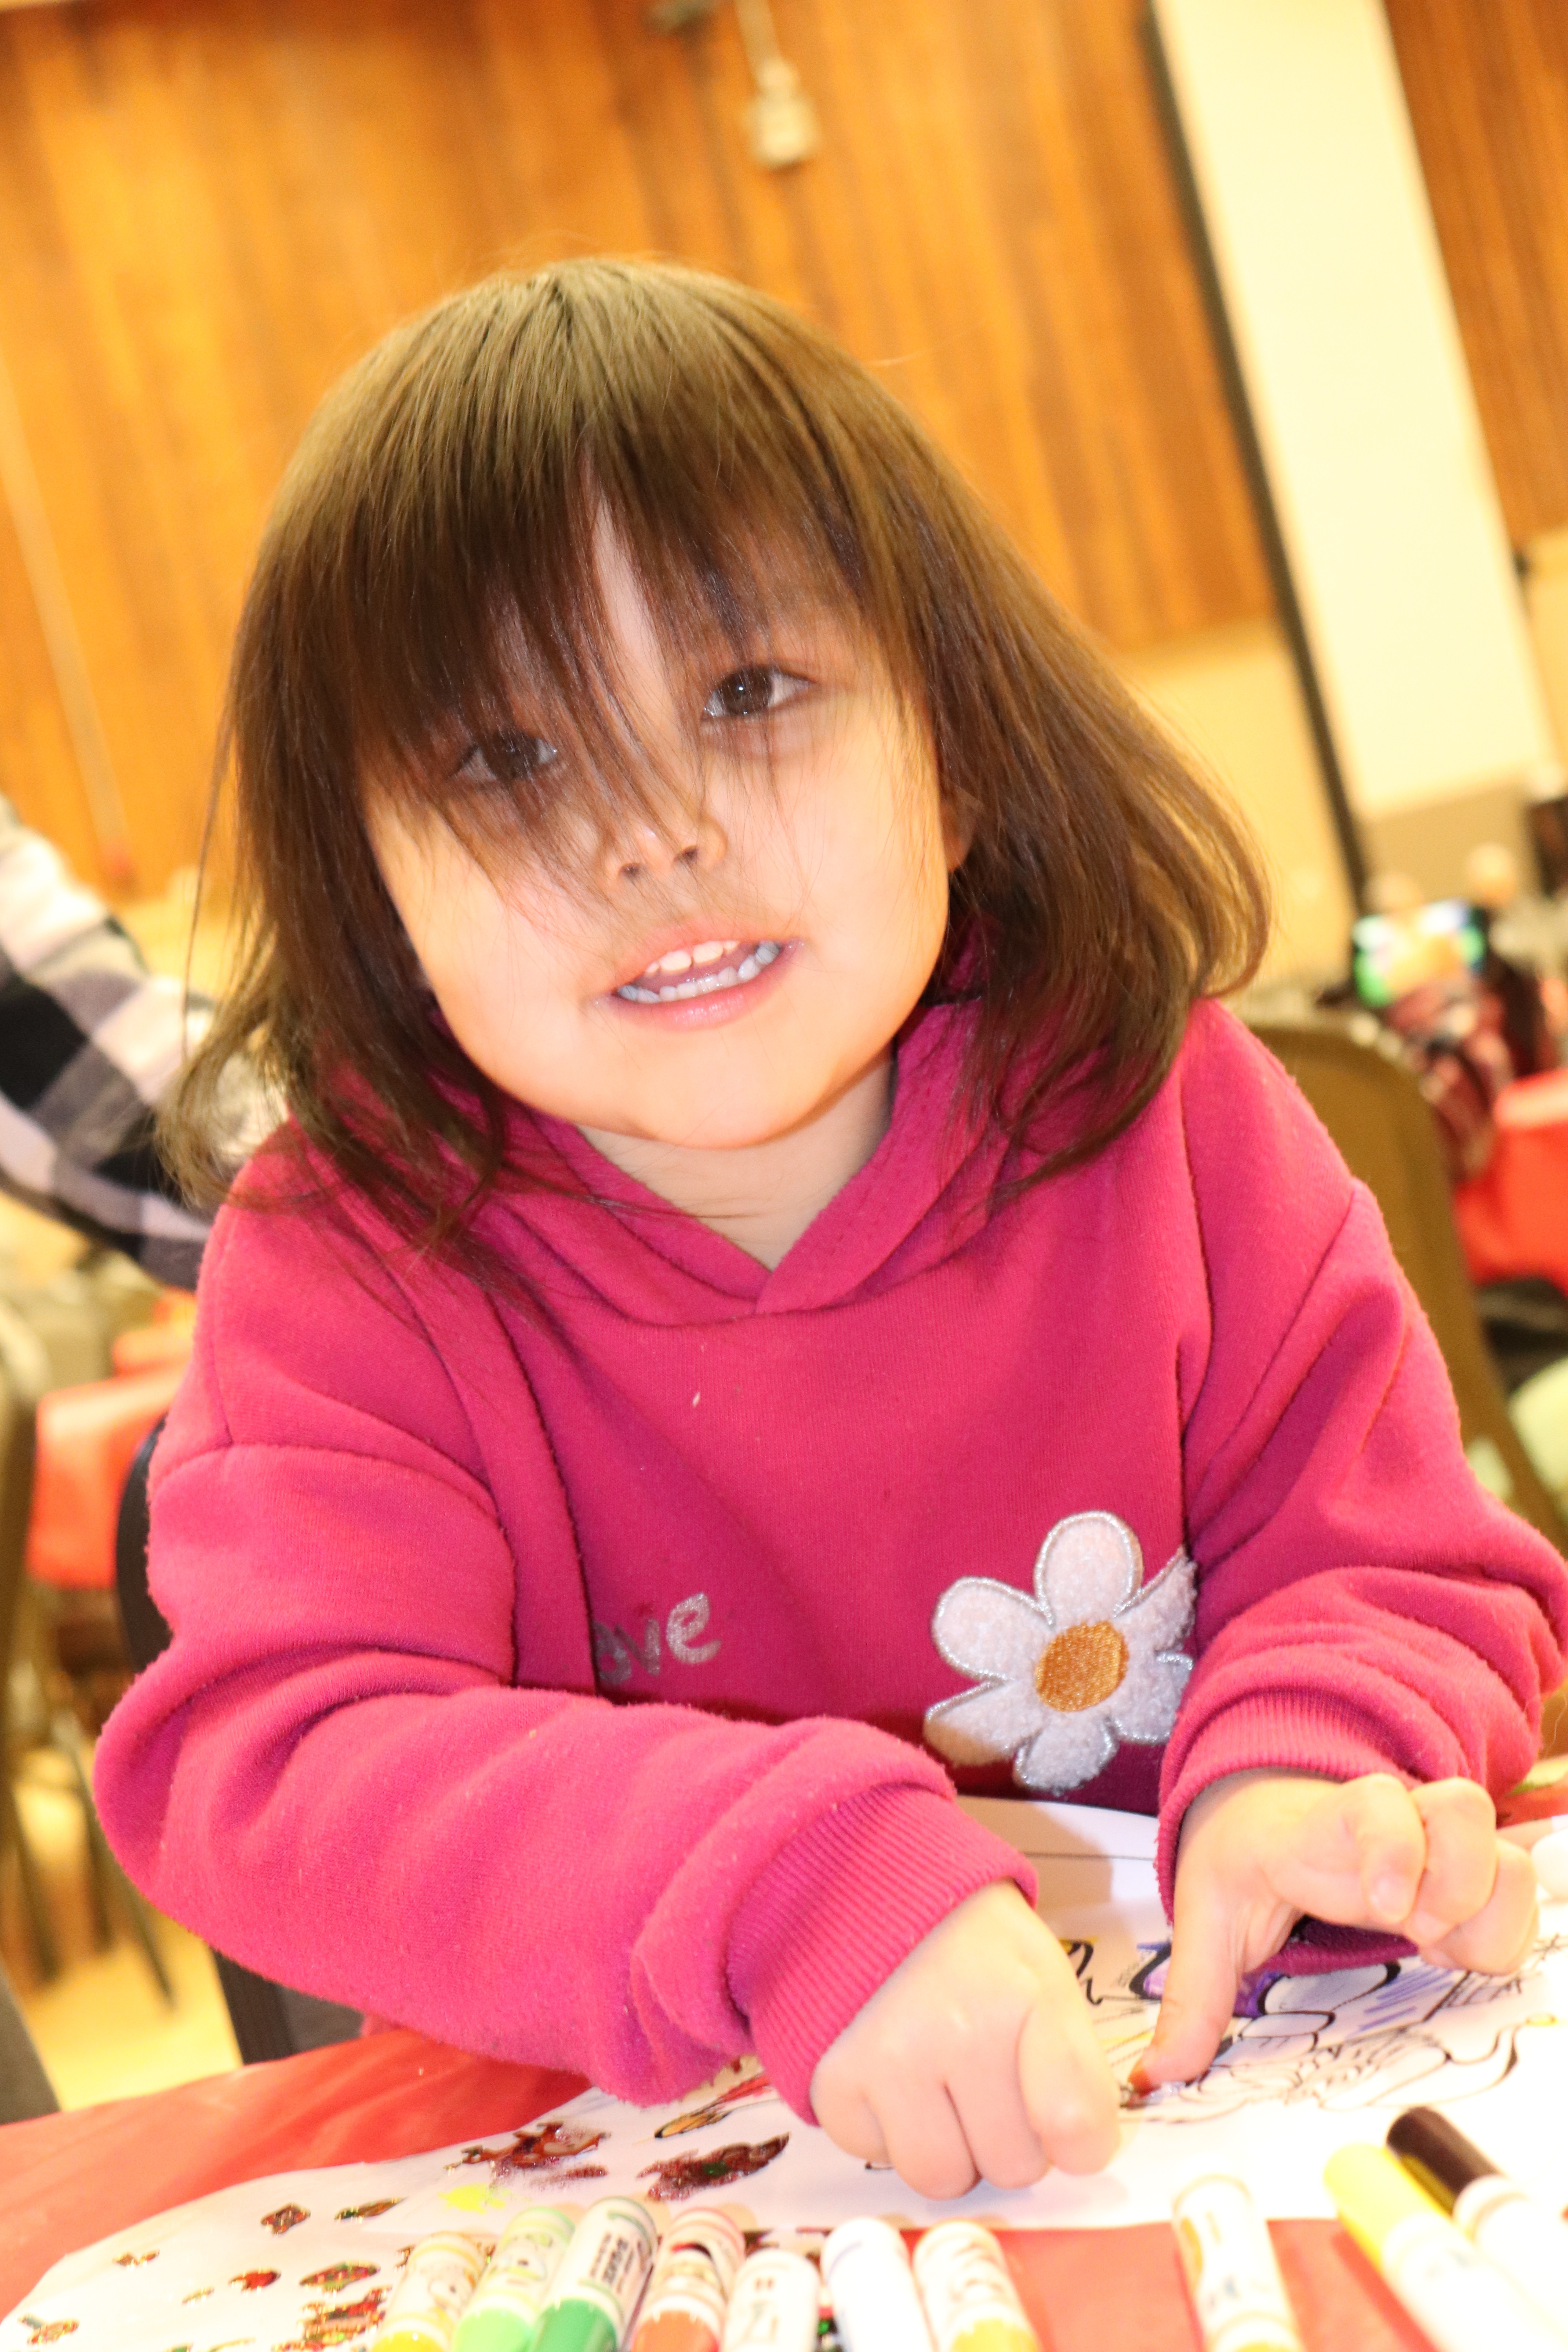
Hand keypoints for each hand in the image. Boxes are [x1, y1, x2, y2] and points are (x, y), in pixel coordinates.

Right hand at [808, 1882, 1120, 2197]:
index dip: (1079, 2143)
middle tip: (988, 2081)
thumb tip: (1081, 2154)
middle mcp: (958, 2029)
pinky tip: (891, 2076)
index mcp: (1025, 1997)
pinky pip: (876, 2158)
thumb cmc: (973, 1946)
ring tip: (939, 2084)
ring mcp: (890, 2057)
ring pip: (942, 2179)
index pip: (1078, 2128)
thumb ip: (1076, 2065)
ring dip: (947, 2147)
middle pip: (1013, 2167)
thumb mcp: (1044, 1976)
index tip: (1066, 2126)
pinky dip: (886, 2132)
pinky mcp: (835, 2080)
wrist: (870, 1892)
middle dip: (1007, 2138)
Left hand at [1135, 1769, 1538, 2091]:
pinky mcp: (1461, 1876)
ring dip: (1487, 1914)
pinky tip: (1452, 1956)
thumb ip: (1193, 1996)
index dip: (1395, 1846)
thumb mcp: (1208, 1916)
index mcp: (1323, 1826)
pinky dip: (1501, 1932)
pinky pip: (1514, 1895)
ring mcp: (1434, 1846)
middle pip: (1462, 1810)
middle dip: (1459, 1882)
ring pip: (1502, 1855)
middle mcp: (1392, 1824)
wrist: (1264, 1808)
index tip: (1388, 1907)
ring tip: (1436, 1952)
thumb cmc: (1244, 1856)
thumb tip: (1159, 2074)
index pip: (1376, 1804)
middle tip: (1418, 1937)